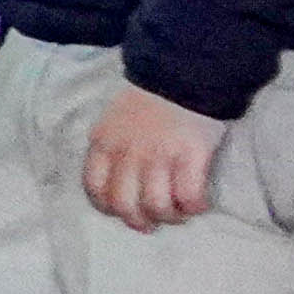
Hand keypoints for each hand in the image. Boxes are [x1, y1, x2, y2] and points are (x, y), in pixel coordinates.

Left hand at [83, 83, 224, 231]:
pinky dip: (194, 207)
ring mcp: (159, 156)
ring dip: (168, 217)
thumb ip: (112, 145)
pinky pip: (189, 196)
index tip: (121, 211)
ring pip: (156, 206)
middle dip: (138, 221)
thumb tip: (120, 176)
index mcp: (104, 142)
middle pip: (124, 204)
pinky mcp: (191, 156)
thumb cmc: (149, 95)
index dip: (107, 207)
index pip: (94, 188)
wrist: (183, 71)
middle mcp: (127, 153)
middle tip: (151, 222)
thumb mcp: (114, 118)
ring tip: (177, 214)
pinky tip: (198, 204)